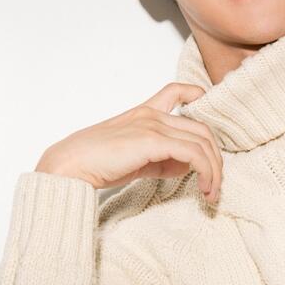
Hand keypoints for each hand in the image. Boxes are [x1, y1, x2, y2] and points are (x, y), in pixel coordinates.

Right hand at [35, 82, 222, 203]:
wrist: (70, 166)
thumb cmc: (95, 164)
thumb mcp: (135, 159)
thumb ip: (161, 159)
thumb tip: (186, 168)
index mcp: (144, 112)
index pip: (175, 91)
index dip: (196, 95)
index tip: (207, 110)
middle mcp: (151, 115)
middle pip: (201, 129)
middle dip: (215, 159)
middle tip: (215, 185)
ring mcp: (153, 125)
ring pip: (202, 142)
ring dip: (214, 170)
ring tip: (211, 193)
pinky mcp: (153, 141)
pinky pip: (193, 154)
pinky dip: (206, 171)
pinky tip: (203, 187)